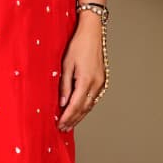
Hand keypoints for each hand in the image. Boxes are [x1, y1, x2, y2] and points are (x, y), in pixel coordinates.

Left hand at [57, 14, 105, 130]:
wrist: (92, 33)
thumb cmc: (77, 45)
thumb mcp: (66, 65)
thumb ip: (65, 86)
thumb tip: (63, 103)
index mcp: (86, 80)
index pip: (75, 105)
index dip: (67, 117)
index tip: (60, 125)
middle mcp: (96, 84)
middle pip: (84, 108)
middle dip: (73, 119)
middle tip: (63, 129)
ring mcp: (101, 82)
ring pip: (90, 105)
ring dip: (80, 115)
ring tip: (70, 124)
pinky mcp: (102, 80)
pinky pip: (94, 98)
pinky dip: (86, 107)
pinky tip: (80, 111)